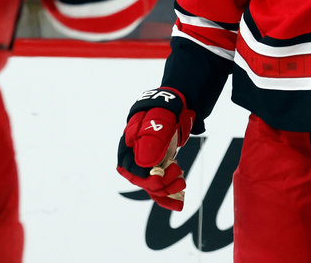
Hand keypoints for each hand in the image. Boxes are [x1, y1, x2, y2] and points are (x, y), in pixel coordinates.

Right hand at [116, 87, 195, 210]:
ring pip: (152, 186)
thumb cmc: (164, 112)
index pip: (131, 168)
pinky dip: (168, 197)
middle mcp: (134, 157)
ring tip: (183, 183)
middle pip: (142, 180)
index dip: (144, 175)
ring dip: (168, 190)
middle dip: (160, 182)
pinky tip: (179, 204)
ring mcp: (146, 164)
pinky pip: (159, 188)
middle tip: (178, 172)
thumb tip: (144, 164)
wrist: (177, 108)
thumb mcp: (158, 122)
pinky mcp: (158, 168)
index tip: (160, 174)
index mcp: (128, 146)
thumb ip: (151, 140)